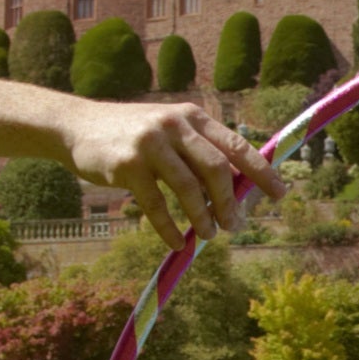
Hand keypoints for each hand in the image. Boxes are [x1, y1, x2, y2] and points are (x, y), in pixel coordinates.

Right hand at [64, 101, 287, 249]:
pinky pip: (156, 204)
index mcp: (193, 117)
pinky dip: (170, 228)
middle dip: (230, 202)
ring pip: (188, 188)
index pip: (236, 145)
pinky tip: (178, 242)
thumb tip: (240, 190)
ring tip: (210, 235)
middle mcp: (175, 125)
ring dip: (203, 218)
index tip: (280, 195)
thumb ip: (201, 153)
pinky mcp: (127, 165)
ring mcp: (150, 143)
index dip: (261, 172)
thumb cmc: (135, 135)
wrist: (78, 126)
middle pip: (216, 169)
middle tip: (236, 225)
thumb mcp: (171, 132)